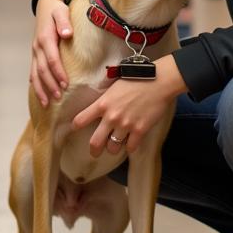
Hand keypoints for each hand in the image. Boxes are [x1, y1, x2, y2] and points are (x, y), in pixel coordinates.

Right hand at [29, 0, 71, 106]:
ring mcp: (34, 52)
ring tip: (47, 103)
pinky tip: (40, 95)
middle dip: (50, 84)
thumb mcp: (61, 11)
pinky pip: (33, 72)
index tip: (66, 84)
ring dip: (41, 89)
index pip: (51, 58)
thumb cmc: (56, 10)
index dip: (58, 72)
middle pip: (42, 70)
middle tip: (59, 97)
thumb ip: (64, 22)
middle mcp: (37, 47)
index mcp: (45, 37)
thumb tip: (67, 34)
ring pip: (35, 74)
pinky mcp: (35, 55)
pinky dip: (36, 85)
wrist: (44, 7)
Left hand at [71, 55, 185, 154]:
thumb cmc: (135, 80)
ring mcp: (125, 125)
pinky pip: (130, 148)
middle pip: (95, 142)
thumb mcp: (113, 87)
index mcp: (102, 104)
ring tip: (115, 145)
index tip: (75, 129)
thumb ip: (104, 100)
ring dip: (113, 148)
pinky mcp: (140, 131)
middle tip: (94, 152)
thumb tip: (98, 107)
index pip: (80, 120)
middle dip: (93, 150)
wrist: (157, 82)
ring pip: (112, 148)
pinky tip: (130, 142)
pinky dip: (129, 147)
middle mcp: (111, 117)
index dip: (75, 126)